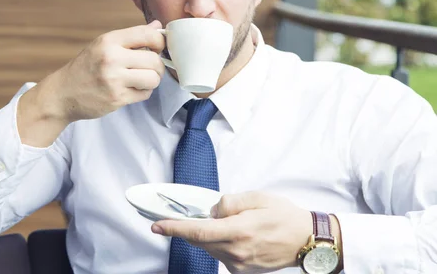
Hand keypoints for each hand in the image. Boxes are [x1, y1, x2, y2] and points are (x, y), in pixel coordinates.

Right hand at [53, 20, 165, 121]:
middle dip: (157, 66)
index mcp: (109, 41)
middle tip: (149, 68)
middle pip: (154, 60)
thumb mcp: (104, 45)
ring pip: (153, 79)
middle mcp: (111, 59)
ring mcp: (114, 80)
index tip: (157, 48)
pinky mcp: (117, 99)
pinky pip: (145, 94)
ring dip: (151, 80)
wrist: (63, 93)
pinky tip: (131, 89)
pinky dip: (142, 92)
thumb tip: (157, 25)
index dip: (160, 42)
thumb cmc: (86, 67)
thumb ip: (131, 37)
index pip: (148, 35)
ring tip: (141, 79)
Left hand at [151, 192, 314, 273]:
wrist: (307, 240)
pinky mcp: (242, 271)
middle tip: (200, 216)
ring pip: (209, 247)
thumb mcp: (257, 198)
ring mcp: (239, 264)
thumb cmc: (285, 216)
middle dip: (192, 227)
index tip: (156, 226)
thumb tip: (212, 211)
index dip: (174, 229)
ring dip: (209, 235)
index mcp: (239, 231)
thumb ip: (229, 202)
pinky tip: (239, 235)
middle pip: (200, 240)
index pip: (197, 231)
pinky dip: (221, 243)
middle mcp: (236, 251)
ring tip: (234, 224)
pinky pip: (221, 255)